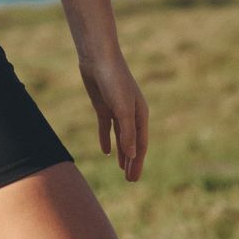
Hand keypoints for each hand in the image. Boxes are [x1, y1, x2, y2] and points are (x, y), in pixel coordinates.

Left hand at [78, 52, 148, 182]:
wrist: (98, 58)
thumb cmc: (114, 80)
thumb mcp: (122, 108)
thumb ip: (127, 131)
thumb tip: (132, 154)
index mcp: (140, 114)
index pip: (140, 144)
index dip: (137, 162)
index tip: (134, 179)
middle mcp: (131, 114)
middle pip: (132, 143)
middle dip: (132, 161)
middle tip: (130, 180)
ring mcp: (116, 110)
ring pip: (121, 137)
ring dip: (121, 152)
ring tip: (121, 168)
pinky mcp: (102, 105)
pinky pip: (106, 127)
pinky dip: (107, 139)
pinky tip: (106, 151)